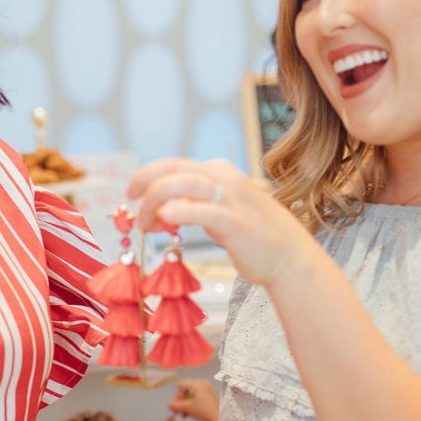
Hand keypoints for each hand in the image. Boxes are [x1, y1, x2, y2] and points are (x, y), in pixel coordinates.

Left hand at [127, 157, 313, 292]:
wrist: (289, 256)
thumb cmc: (253, 236)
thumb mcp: (220, 213)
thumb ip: (195, 206)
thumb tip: (164, 210)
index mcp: (219, 172)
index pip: (174, 164)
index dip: (148, 175)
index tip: (133, 192)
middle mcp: (223, 178)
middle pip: (173, 169)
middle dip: (145, 182)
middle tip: (131, 203)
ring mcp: (230, 198)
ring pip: (182, 184)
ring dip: (155, 201)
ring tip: (146, 222)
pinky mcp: (235, 222)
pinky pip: (201, 211)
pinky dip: (179, 212)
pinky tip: (165, 220)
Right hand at [168, 380, 219, 420]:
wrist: (219, 419)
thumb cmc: (204, 411)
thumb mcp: (187, 408)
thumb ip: (176, 406)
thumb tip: (169, 405)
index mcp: (198, 384)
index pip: (182, 385)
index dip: (177, 395)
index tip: (177, 406)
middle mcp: (203, 384)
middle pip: (186, 390)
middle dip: (181, 401)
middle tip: (179, 411)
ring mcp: (207, 390)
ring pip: (191, 395)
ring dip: (186, 404)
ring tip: (185, 414)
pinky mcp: (210, 396)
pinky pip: (197, 397)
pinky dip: (192, 404)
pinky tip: (191, 413)